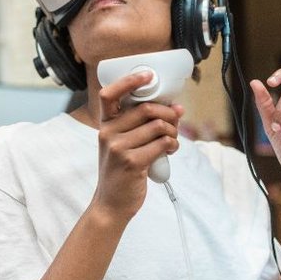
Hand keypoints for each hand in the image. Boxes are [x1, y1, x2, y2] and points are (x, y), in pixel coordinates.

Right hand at [93, 71, 183, 219]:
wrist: (111, 203)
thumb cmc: (121, 172)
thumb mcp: (121, 145)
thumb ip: (141, 126)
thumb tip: (176, 108)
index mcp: (104, 125)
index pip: (109, 94)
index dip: (129, 81)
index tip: (148, 75)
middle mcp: (108, 133)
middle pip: (146, 109)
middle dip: (168, 113)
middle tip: (176, 121)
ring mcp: (118, 148)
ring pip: (158, 127)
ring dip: (173, 132)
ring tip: (172, 140)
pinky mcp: (132, 162)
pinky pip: (162, 144)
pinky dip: (172, 145)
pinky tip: (171, 150)